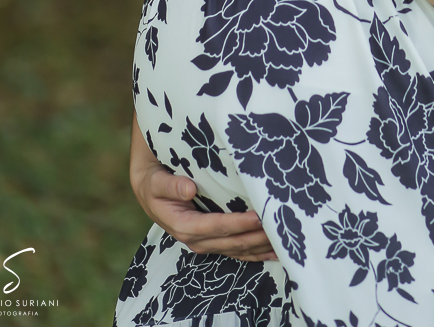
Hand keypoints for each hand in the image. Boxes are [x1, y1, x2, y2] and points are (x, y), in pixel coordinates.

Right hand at [129, 115, 276, 260]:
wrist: (150, 192)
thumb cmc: (155, 183)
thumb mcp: (156, 181)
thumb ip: (171, 186)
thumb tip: (188, 189)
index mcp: (184, 225)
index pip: (217, 227)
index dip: (238, 224)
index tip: (258, 216)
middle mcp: (197, 239)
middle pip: (232, 242)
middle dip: (256, 236)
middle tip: (279, 226)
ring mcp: (206, 243)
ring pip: (238, 249)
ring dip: (260, 246)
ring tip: (283, 240)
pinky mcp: (213, 241)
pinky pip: (237, 251)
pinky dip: (256, 252)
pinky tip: (274, 251)